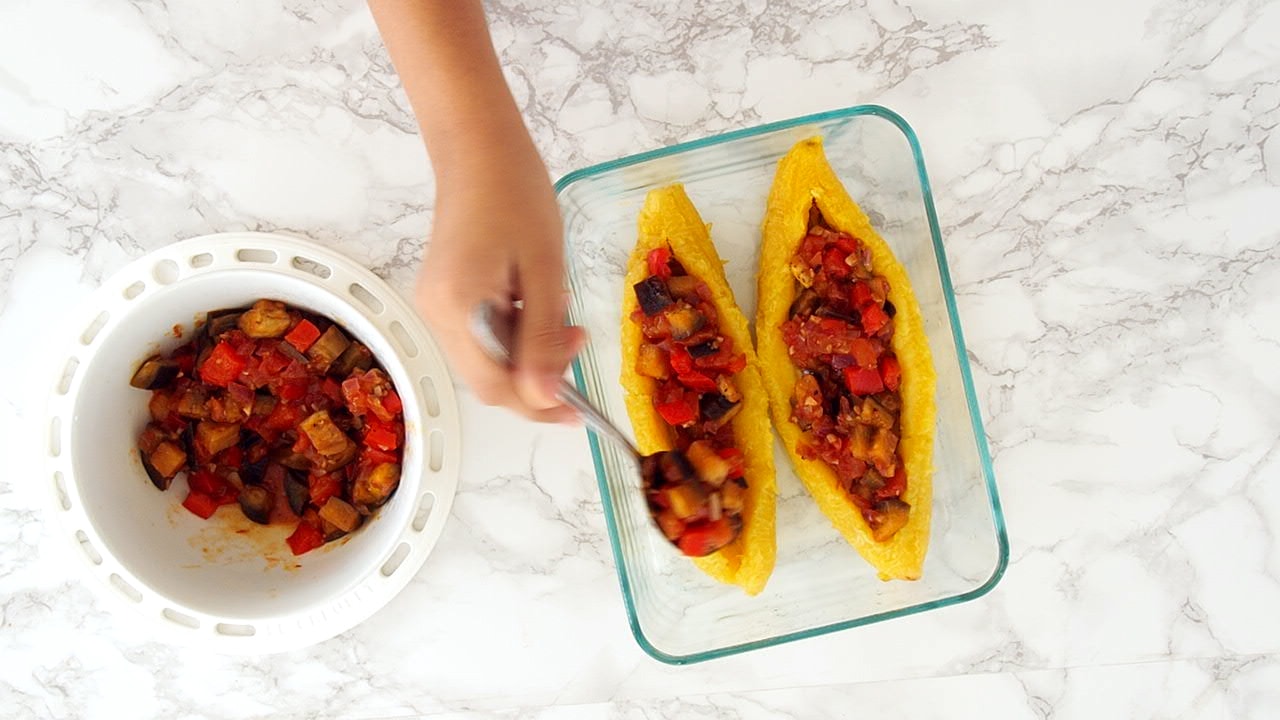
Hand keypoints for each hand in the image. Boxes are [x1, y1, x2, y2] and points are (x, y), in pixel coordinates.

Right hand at [415, 148, 584, 421]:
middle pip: (488, 379)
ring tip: (562, 314)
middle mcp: (435, 314)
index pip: (496, 387)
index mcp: (458, 308)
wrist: (480, 147)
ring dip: (529, 352)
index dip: (538, 406)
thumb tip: (545, 398)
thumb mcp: (545, 271)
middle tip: (577, 340)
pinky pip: (481, 334)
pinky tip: (537, 302)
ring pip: (486, 358)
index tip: (579, 411)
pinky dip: (514, 331)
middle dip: (537, 376)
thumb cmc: (516, 194)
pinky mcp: (444, 294)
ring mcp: (435, 304)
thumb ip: (543, 339)